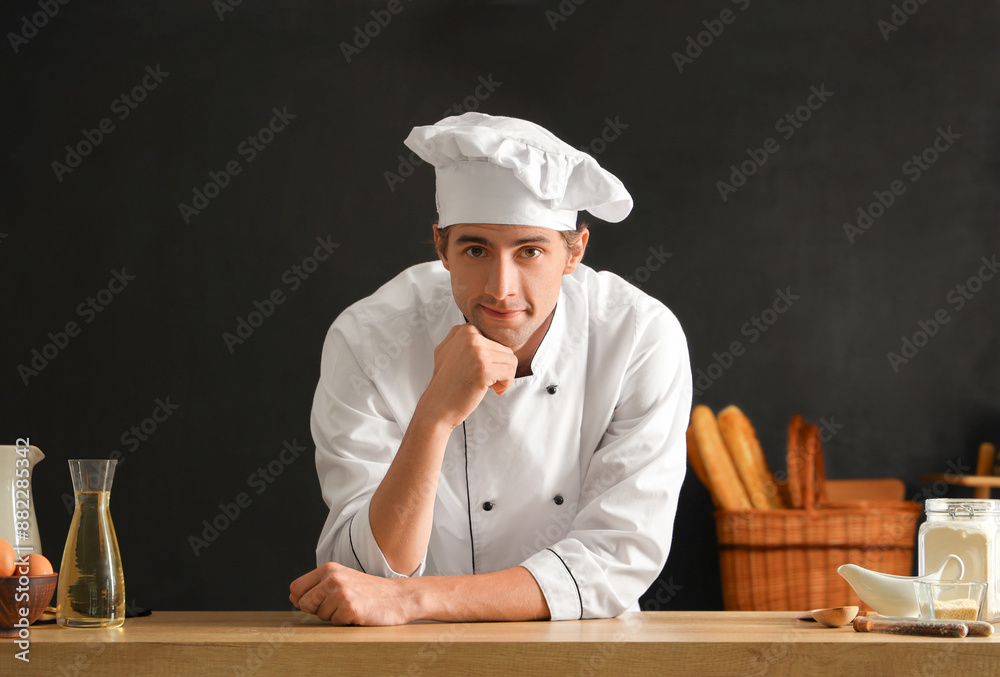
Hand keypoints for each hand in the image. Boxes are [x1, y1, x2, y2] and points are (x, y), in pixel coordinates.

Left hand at [289, 562, 413, 625]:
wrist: (398, 596)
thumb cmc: (368, 590)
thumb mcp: (341, 580)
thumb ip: (317, 587)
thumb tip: (293, 597)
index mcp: (328, 568)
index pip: (296, 588)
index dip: (303, 599)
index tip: (319, 601)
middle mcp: (333, 578)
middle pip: (304, 603)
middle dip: (318, 610)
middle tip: (338, 605)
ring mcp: (342, 593)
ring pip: (320, 615)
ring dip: (334, 616)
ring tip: (351, 607)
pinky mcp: (350, 608)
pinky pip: (335, 622)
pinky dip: (345, 622)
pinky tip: (359, 612)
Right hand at [420, 324, 516, 428]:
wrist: (437, 405)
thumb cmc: (445, 382)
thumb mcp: (446, 350)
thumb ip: (461, 338)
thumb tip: (479, 332)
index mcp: (465, 330)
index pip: (496, 341)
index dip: (493, 360)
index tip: (482, 371)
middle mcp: (471, 337)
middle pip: (506, 350)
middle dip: (500, 369)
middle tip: (487, 381)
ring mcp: (477, 352)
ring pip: (511, 361)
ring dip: (505, 377)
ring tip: (491, 385)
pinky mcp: (484, 369)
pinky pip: (510, 372)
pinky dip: (506, 384)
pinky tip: (494, 390)